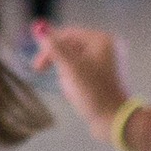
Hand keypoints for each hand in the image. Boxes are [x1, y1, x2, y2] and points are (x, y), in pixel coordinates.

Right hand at [28, 21, 131, 136]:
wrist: (114, 119)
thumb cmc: (93, 92)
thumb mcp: (71, 69)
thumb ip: (55, 48)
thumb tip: (40, 31)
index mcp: (102, 40)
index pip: (69, 34)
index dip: (50, 45)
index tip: (37, 64)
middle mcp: (107, 46)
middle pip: (72, 45)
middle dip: (58, 60)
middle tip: (41, 71)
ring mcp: (108, 60)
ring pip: (75, 58)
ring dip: (65, 71)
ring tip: (68, 87)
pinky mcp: (105, 74)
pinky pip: (83, 69)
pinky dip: (74, 77)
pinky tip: (75, 91)